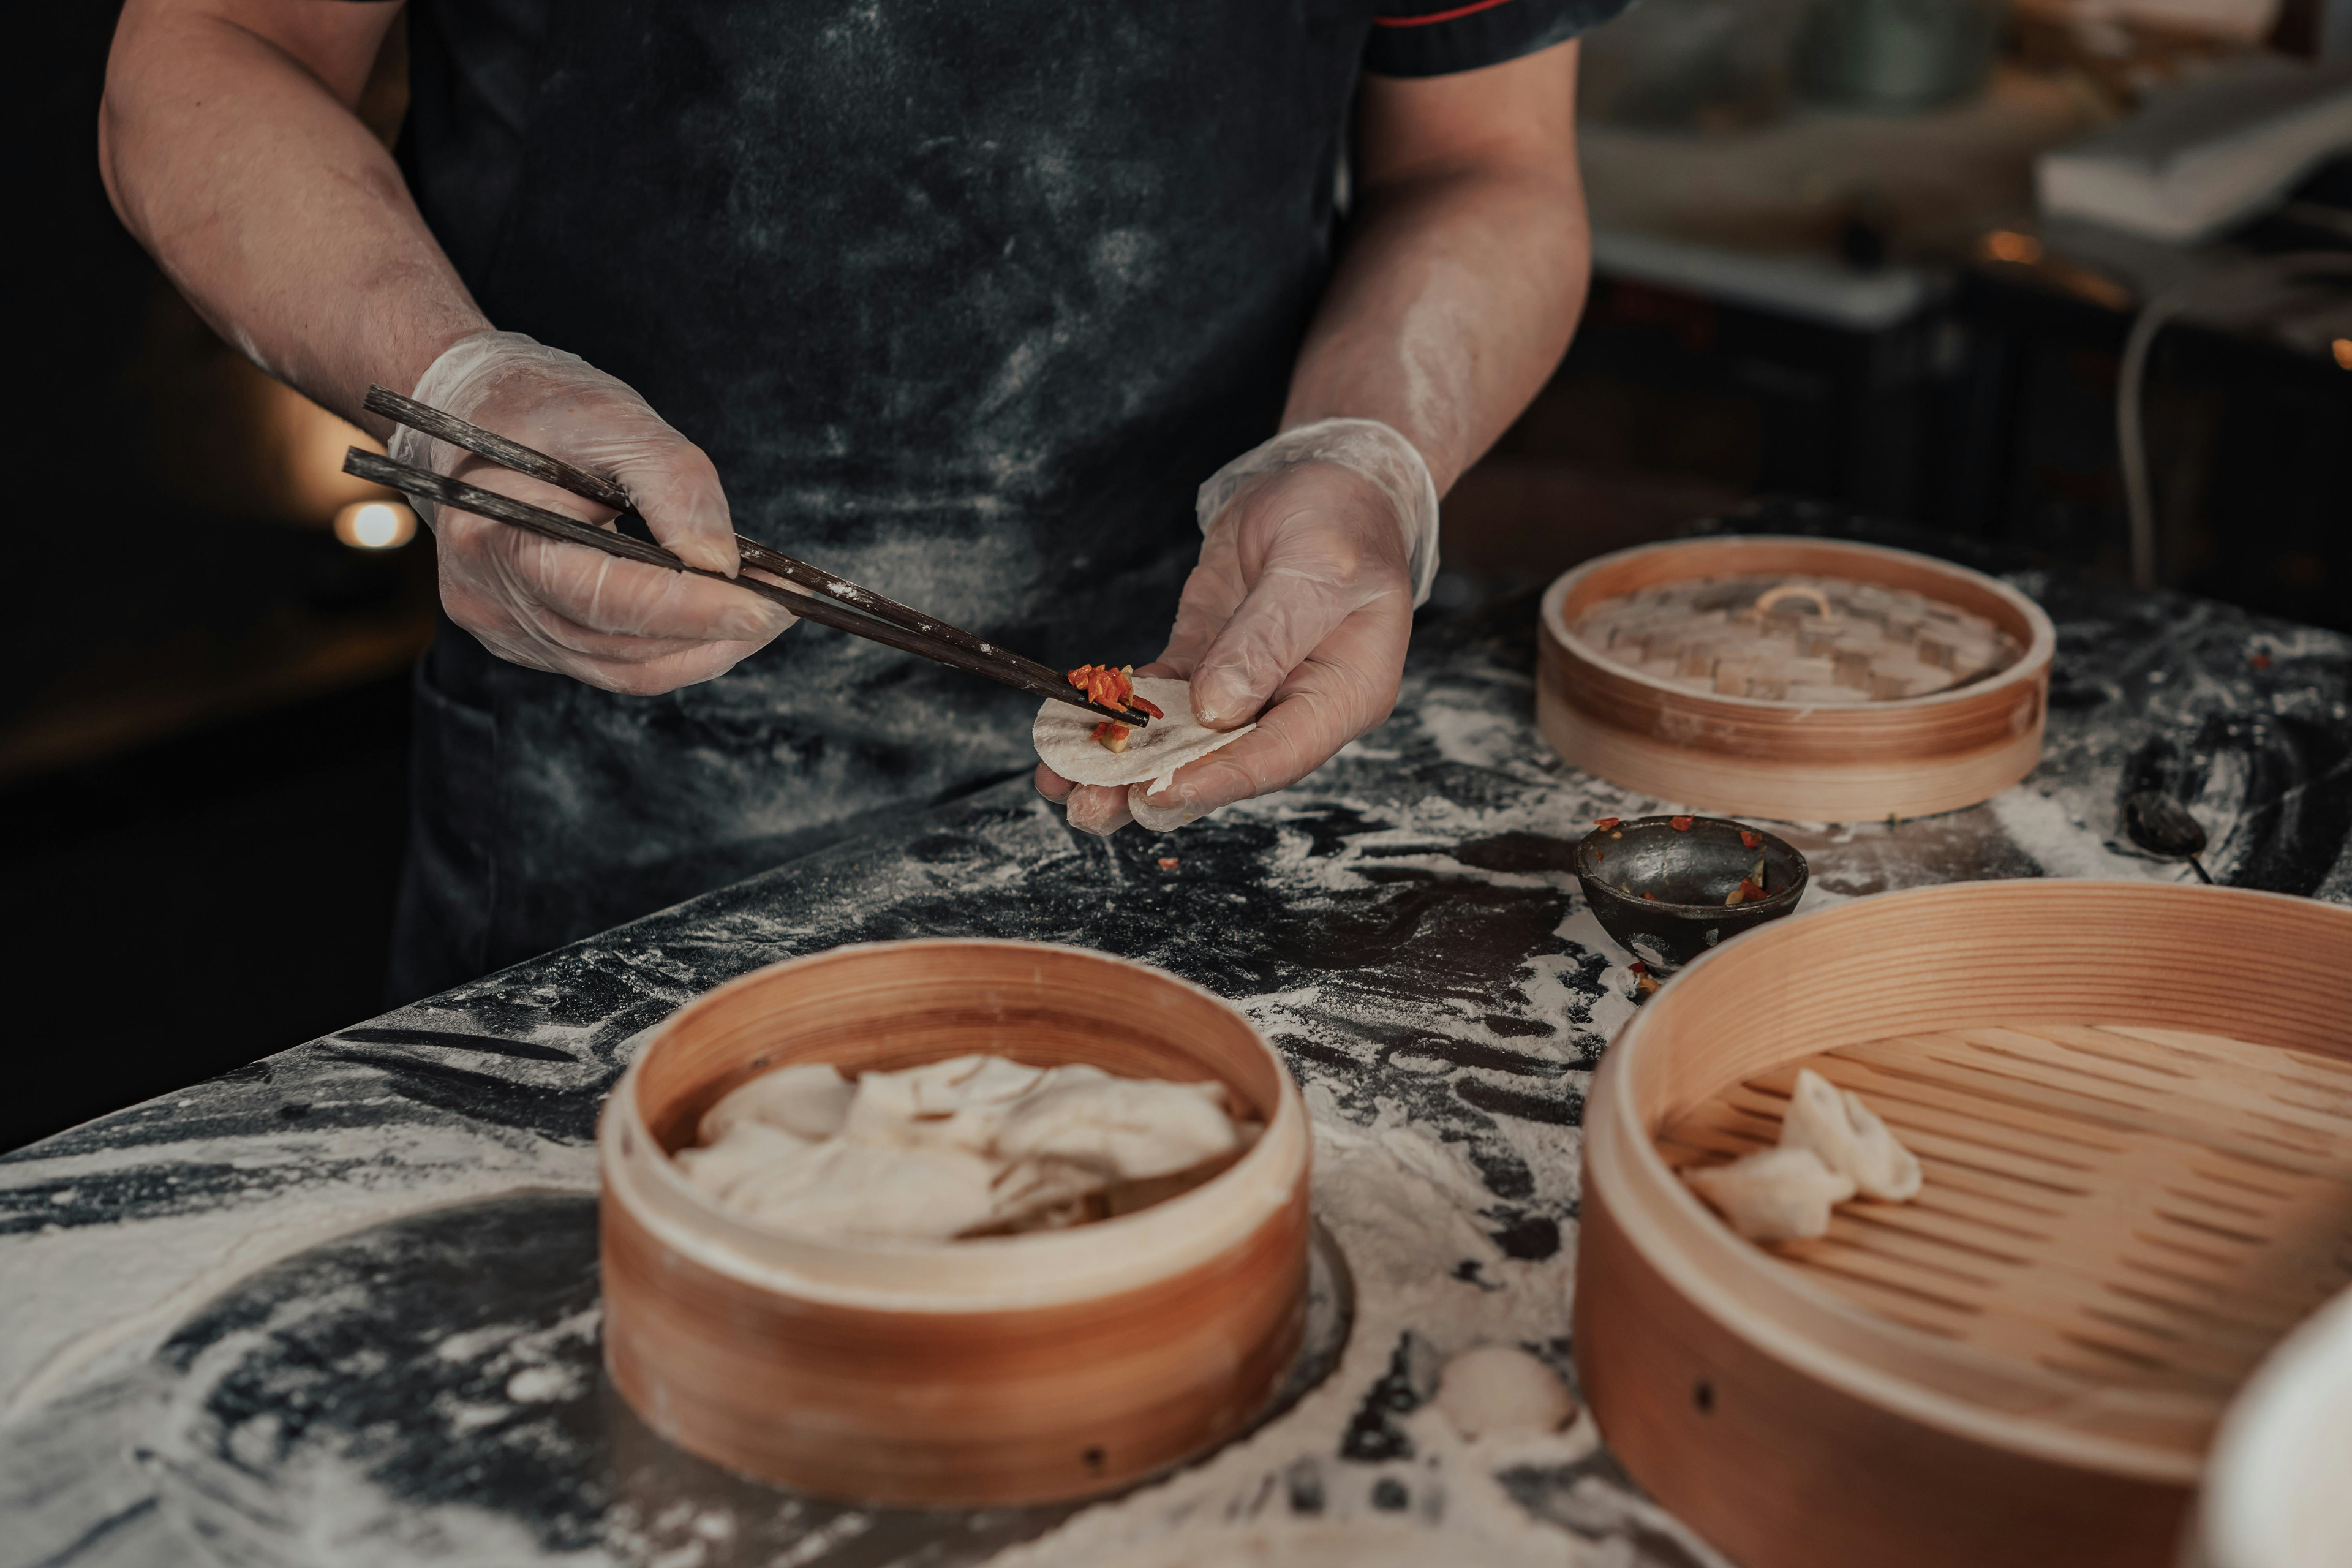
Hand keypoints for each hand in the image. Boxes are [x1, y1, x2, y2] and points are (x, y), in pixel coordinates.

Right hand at [394, 331, 794, 693]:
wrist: (466, 415)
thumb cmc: (537, 405)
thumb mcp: (611, 415)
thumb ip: (673, 482)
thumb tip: (722, 561)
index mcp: (493, 535)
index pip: (608, 598)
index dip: (696, 609)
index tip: (773, 605)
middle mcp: (489, 597)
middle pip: (622, 646)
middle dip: (715, 631)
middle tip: (788, 603)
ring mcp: (504, 627)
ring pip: (625, 668)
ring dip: (703, 648)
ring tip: (761, 610)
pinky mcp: (526, 639)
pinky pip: (612, 664)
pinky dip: (672, 648)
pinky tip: (713, 619)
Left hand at [1036, 458, 1414, 834]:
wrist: (1327, 484)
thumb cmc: (1343, 521)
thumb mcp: (1316, 569)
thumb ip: (1267, 638)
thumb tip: (1216, 710)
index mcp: (1343, 696)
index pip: (1278, 754)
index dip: (1215, 780)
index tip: (1155, 795)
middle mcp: (1294, 705)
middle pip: (1222, 761)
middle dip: (1151, 785)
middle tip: (1090, 807)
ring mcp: (1248, 687)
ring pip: (1181, 738)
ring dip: (1122, 760)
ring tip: (1060, 784)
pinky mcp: (1207, 660)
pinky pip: (1159, 696)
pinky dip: (1116, 711)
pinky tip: (1071, 728)